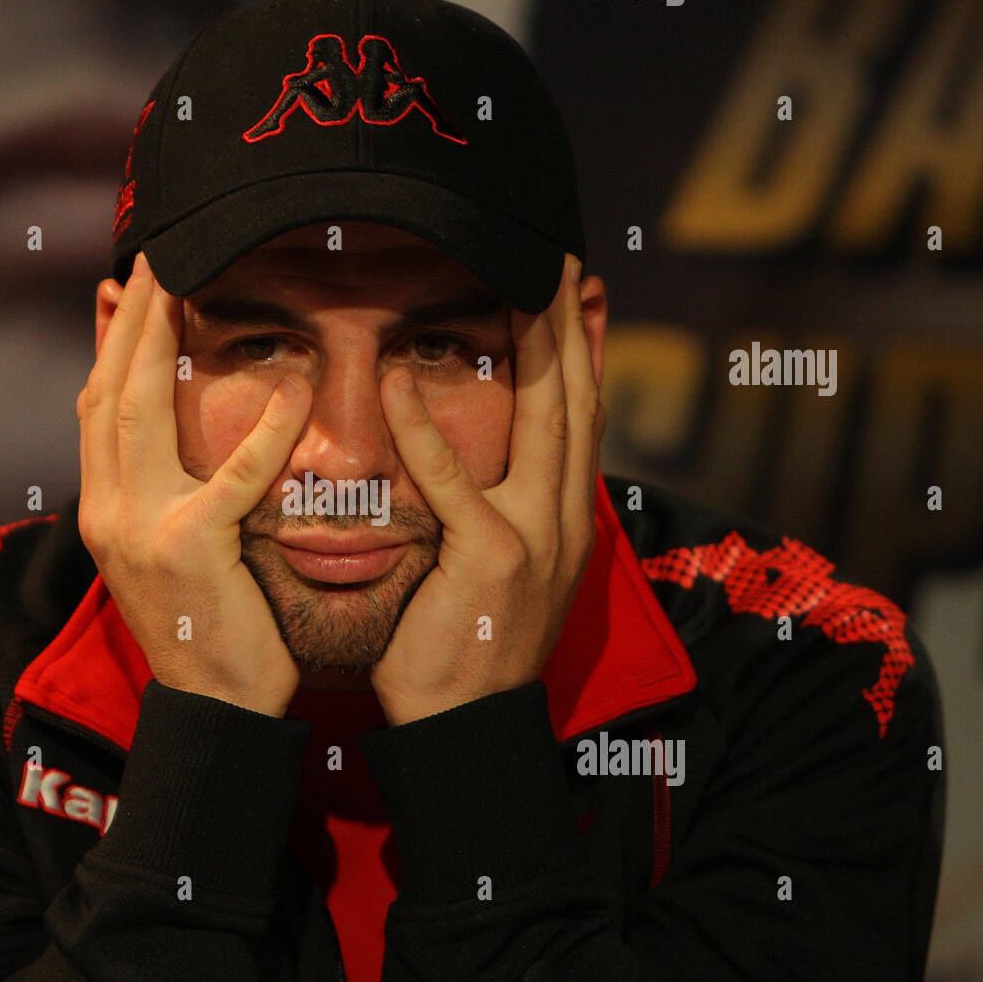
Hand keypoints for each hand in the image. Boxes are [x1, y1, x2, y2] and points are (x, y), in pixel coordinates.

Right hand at [76, 253, 312, 716]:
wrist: (215, 706)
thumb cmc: (209, 628)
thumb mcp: (172, 555)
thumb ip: (168, 495)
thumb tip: (184, 443)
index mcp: (102, 511)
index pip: (94, 409)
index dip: (106, 345)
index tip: (122, 290)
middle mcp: (105, 511)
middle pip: (105, 393)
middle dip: (124, 319)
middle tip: (150, 258)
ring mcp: (137, 529)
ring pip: (135, 412)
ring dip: (155, 340)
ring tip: (179, 283)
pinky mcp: (189, 547)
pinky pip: (230, 475)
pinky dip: (261, 430)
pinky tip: (289, 388)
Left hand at [370, 254, 604, 724]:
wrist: (468, 724)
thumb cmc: (470, 648)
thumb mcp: (504, 576)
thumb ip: (499, 514)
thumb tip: (479, 467)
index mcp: (568, 520)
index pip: (584, 419)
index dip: (583, 351)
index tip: (575, 294)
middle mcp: (566, 518)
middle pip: (579, 399)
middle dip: (571, 322)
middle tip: (558, 257)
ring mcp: (537, 535)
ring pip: (548, 418)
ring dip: (537, 342)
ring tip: (517, 279)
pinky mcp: (492, 555)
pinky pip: (454, 478)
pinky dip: (425, 427)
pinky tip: (398, 378)